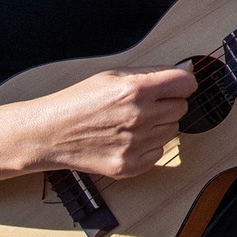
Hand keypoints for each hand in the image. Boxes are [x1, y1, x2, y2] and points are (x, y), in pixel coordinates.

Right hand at [29, 66, 197, 178]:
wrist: (49, 134)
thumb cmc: (79, 102)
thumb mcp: (114, 75)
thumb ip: (153, 72)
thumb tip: (186, 71)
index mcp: (135, 89)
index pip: (187, 84)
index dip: (182, 83)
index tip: (176, 86)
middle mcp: (138, 117)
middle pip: (182, 107)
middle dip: (168, 103)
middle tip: (145, 105)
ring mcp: (134, 143)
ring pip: (173, 130)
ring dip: (159, 125)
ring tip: (132, 122)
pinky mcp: (129, 165)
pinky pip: (160, 152)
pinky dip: (149, 146)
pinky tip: (128, 139)